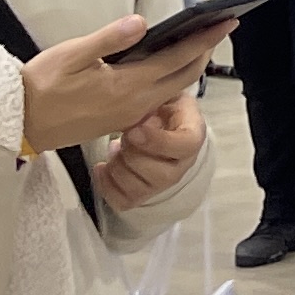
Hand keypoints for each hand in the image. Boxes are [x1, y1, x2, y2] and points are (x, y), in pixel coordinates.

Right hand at [21, 14, 216, 159]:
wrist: (18, 123)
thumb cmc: (41, 86)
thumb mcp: (72, 54)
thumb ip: (109, 39)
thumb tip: (142, 22)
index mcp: (128, 86)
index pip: (178, 59)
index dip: (205, 39)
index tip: (227, 22)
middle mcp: (136, 104)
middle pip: (185, 76)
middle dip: (205, 51)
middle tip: (221, 28)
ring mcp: (129, 115)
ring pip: (173, 89)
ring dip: (190, 66)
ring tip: (199, 42)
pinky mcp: (120, 120)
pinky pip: (157, 98)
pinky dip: (170, 79)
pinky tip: (167, 65)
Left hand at [96, 91, 202, 211]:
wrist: (159, 123)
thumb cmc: (161, 106)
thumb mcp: (164, 93)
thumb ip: (155, 98)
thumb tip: (139, 114)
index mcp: (192, 136)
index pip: (185, 146)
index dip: (157, 142)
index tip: (134, 129)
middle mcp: (181, 167)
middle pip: (160, 175)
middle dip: (133, 154)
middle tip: (126, 135)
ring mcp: (161, 184)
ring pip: (139, 190)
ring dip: (119, 168)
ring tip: (115, 149)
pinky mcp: (141, 194)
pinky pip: (122, 201)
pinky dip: (106, 185)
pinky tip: (102, 166)